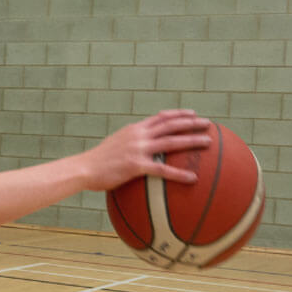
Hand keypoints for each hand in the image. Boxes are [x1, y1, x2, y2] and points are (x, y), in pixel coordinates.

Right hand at [80, 109, 213, 190]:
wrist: (83, 168)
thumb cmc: (98, 162)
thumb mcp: (115, 145)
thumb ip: (130, 143)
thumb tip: (141, 148)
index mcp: (134, 129)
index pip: (160, 117)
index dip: (178, 114)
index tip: (192, 113)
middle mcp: (138, 135)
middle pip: (170, 124)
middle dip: (191, 122)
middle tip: (208, 124)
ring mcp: (138, 149)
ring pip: (171, 141)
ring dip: (191, 140)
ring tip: (208, 142)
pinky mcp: (136, 165)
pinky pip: (162, 169)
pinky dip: (179, 173)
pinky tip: (192, 178)